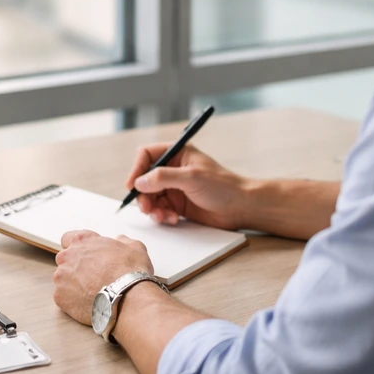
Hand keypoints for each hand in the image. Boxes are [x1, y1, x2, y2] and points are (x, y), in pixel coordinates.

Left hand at [53, 230, 153, 325]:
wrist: (127, 299)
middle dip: (76, 267)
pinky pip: (63, 297)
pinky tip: (88, 303)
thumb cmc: (130, 272)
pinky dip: (73, 300)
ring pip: (63, 280)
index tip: (86, 255)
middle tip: (93, 277)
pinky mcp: (60, 297)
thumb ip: (123, 241)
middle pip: (65, 260)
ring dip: (73, 284)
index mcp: (83, 241)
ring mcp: (61, 277)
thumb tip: (120, 240)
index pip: (68, 238)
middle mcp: (68, 256)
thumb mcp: (134, 247)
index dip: (78, 248)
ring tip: (92, 293)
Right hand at [126, 143, 248, 229]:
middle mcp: (173, 169)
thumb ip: (163, 178)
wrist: (241, 207)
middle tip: (146, 207)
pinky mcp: (178, 205)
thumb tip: (139, 182)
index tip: (132, 185)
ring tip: (161, 216)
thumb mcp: (191, 178)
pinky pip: (160, 209)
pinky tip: (172, 219)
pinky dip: (162, 216)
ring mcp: (175, 188)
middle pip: (145, 179)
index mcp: (177, 154)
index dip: (137, 169)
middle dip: (143, 194)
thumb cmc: (222, 186)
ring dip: (152, 208)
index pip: (147, 155)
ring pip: (150, 197)